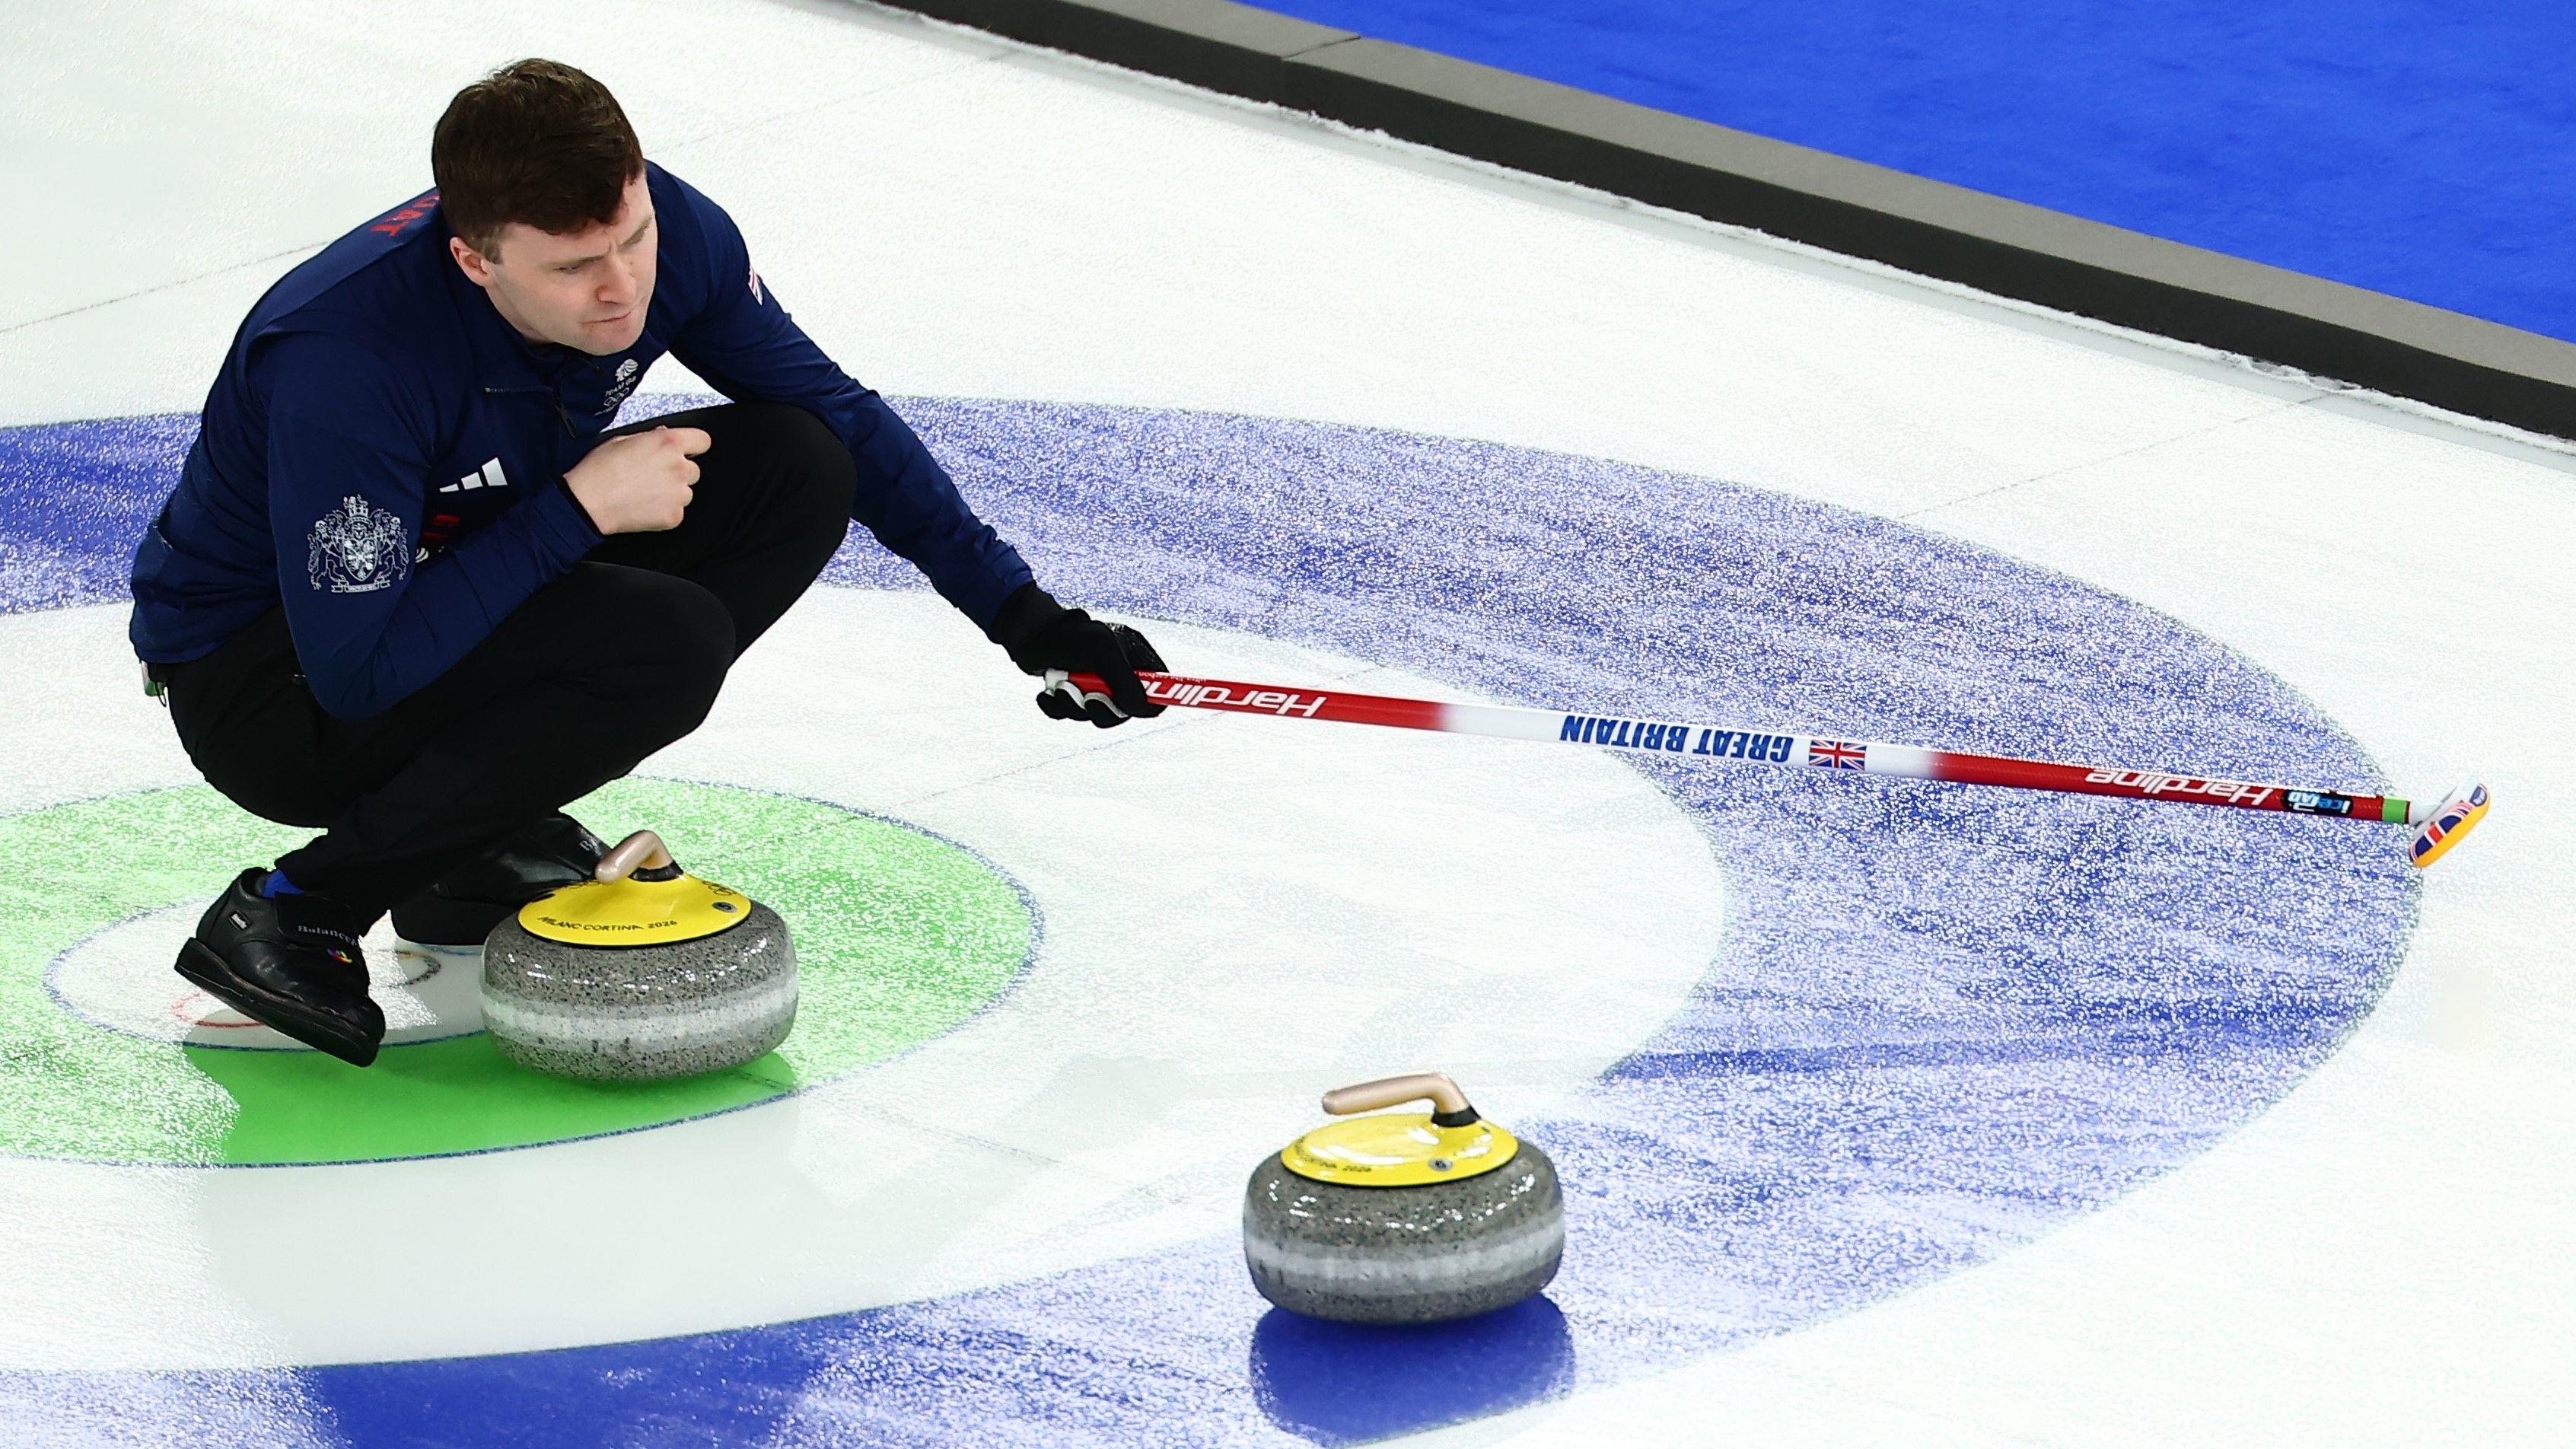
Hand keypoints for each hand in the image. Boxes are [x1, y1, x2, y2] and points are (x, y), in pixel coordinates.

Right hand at [564, 426, 709, 534]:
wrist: (588, 502)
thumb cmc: (600, 470)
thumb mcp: (622, 440)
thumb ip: (650, 437)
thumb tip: (663, 434)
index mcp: (668, 444)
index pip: (702, 441)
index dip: (694, 446)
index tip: (688, 451)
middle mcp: (678, 467)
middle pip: (694, 470)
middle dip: (678, 472)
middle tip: (653, 476)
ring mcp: (678, 493)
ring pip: (686, 492)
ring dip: (672, 493)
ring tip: (645, 492)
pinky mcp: (674, 515)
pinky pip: (677, 512)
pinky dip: (665, 511)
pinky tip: (644, 506)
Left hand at [1007, 607, 1167, 727]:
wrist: (1030, 633)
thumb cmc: (1071, 635)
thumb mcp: (1104, 651)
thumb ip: (1125, 681)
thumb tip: (1142, 709)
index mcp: (1133, 657)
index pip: (1158, 687)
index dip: (1152, 701)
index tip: (1135, 708)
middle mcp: (1116, 673)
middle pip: (1125, 710)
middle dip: (1104, 708)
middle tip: (1089, 698)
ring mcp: (1093, 685)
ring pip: (1094, 716)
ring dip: (1075, 706)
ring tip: (1061, 686)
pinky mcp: (1070, 694)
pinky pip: (1068, 715)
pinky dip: (1056, 707)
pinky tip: (1047, 693)